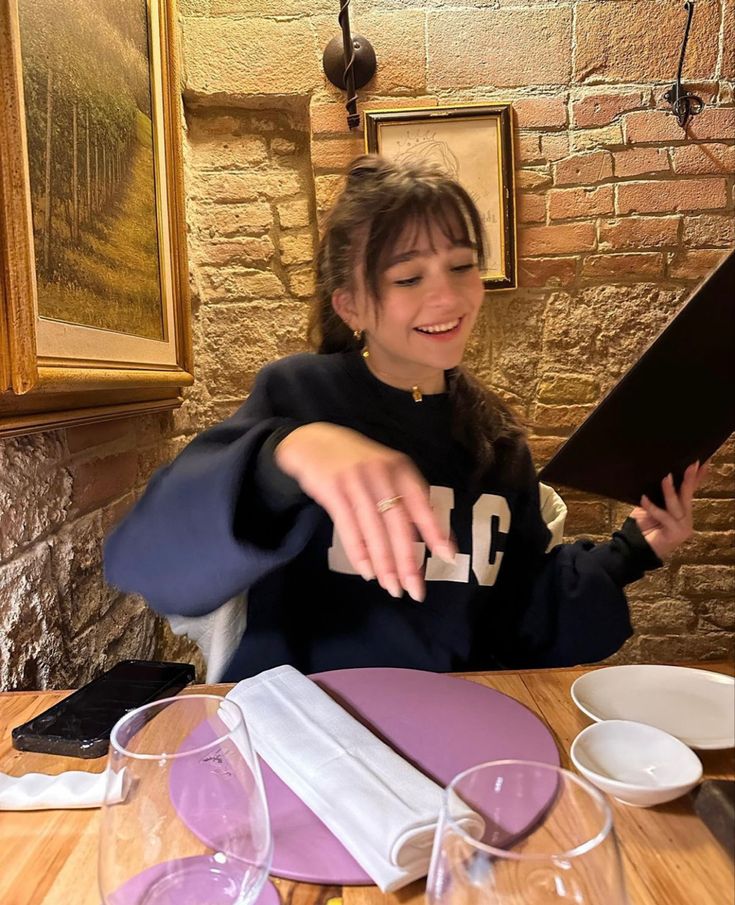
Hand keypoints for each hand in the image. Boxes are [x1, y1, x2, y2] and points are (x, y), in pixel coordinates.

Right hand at [275, 423, 455, 601]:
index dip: (435, 531)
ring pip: (375, 530)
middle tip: (414, 589)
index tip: (447, 557)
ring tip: (392, 587)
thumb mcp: (385, 469)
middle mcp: (381, 473)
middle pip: (399, 524)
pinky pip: (349, 528)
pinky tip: (367, 571)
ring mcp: (356, 482)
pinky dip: (359, 552)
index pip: (422, 504)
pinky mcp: (333, 490)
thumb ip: (405, 496)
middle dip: (408, 560)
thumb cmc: (356, 461)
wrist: (313, 441)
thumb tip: (428, 534)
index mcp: (400, 468)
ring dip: (385, 563)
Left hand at [630, 461, 706, 559]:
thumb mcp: (650, 506)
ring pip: (677, 505)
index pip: (691, 490)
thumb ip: (658, 495)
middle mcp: (686, 518)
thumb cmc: (642, 526)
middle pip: (688, 495)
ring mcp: (683, 527)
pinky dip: (652, 507)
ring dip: (670, 491)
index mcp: (682, 510)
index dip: (697, 477)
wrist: (636, 548)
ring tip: (665, 477)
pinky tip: (643, 498)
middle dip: (689, 479)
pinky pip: (663, 516)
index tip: (702, 462)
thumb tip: (662, 475)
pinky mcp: (676, 534)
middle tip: (691, 464)